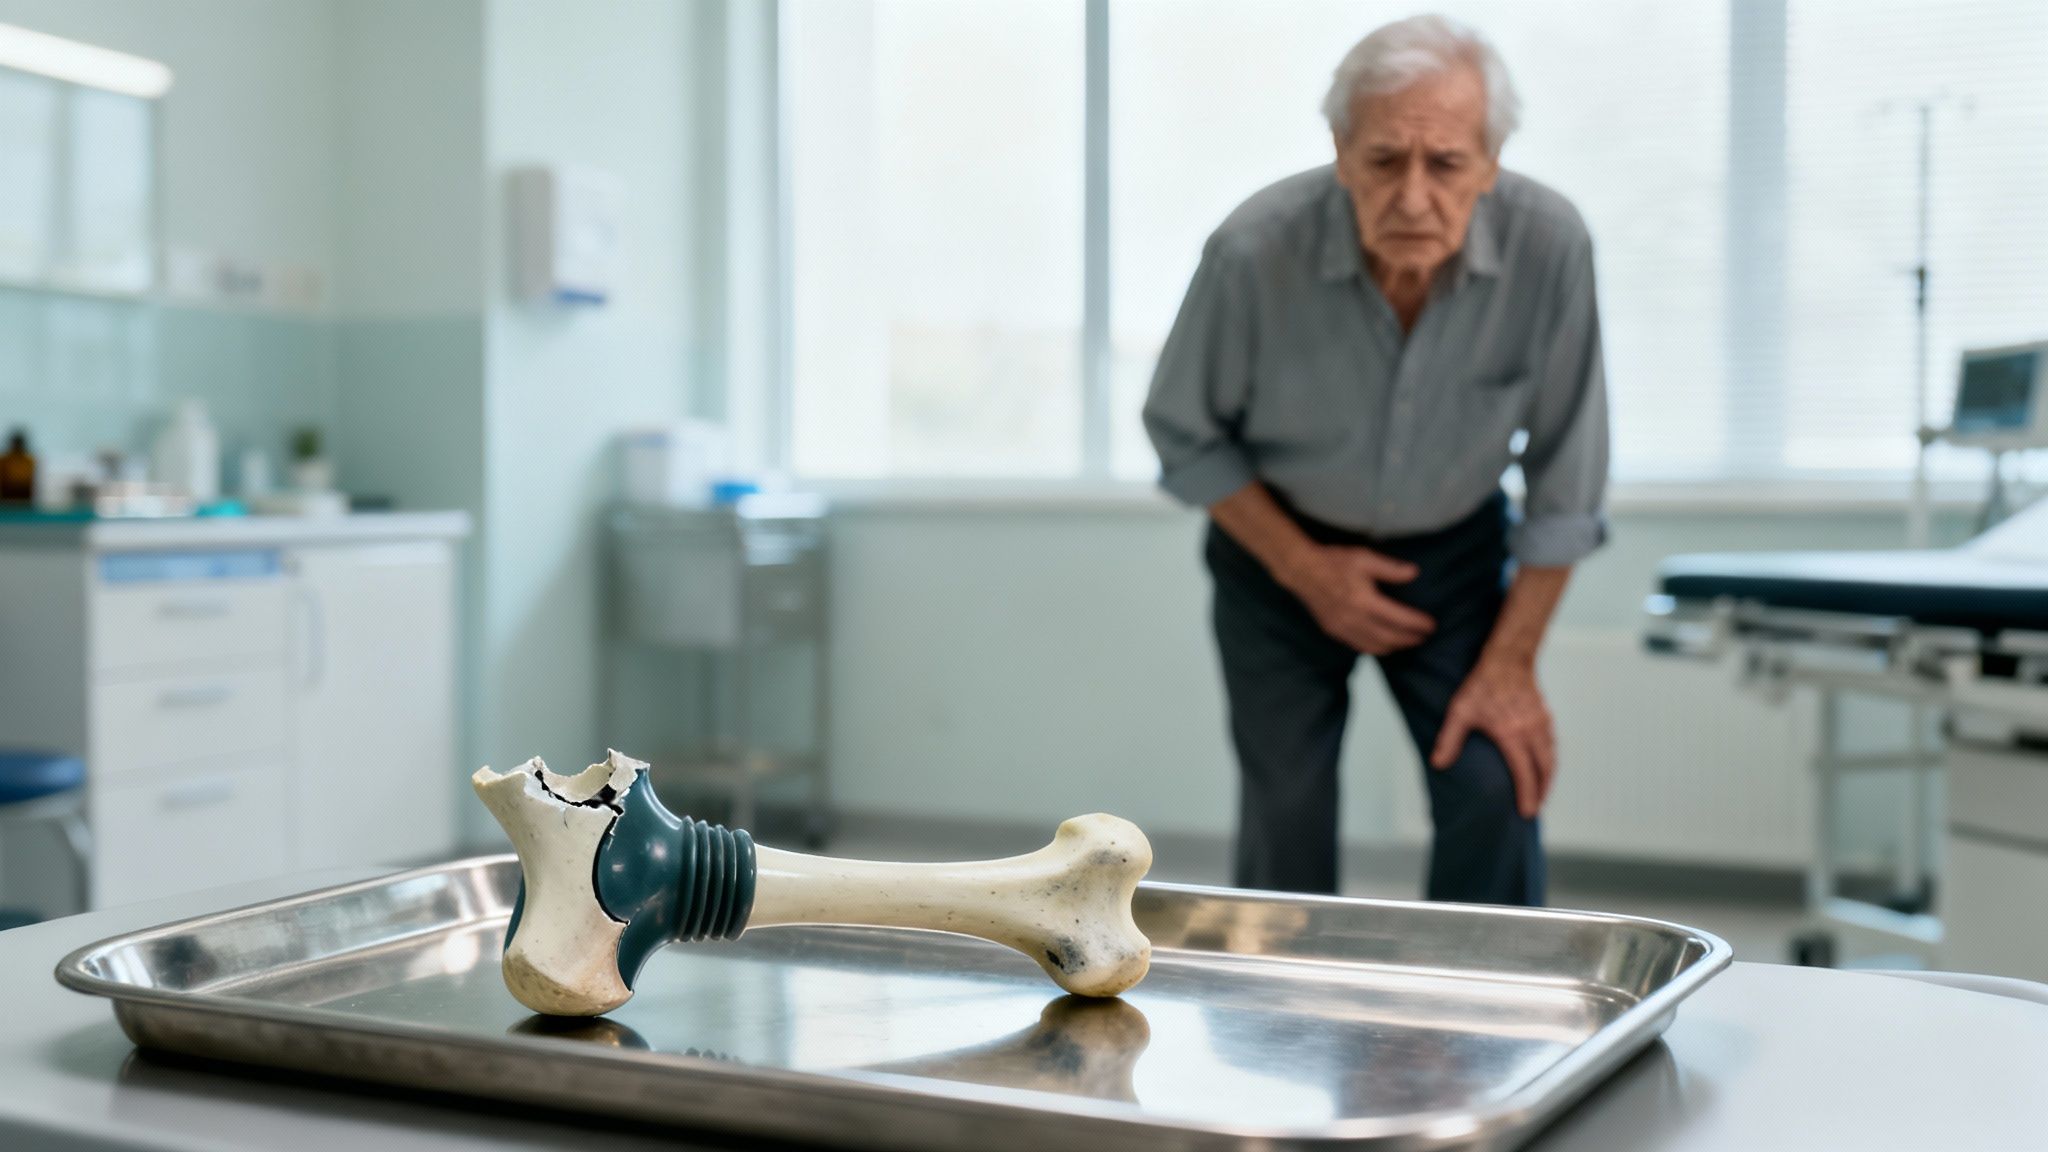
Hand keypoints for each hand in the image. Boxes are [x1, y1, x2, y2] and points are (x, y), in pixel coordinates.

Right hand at [1279, 545, 1435, 654]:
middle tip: (1424, 637)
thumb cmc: (1333, 561)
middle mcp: (1354, 620)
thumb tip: (1414, 573)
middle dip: (1410, 640)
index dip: (1418, 624)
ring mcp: (1342, 629)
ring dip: (1394, 647)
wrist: (1302, 571)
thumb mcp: (1364, 557)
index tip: (1431, 625)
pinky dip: (1375, 648)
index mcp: (1365, 601)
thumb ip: (1390, 568)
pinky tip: (1383, 643)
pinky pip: (1359, 647)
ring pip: (1374, 647)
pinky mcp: (1334, 632)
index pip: (1399, 619)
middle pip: (1390, 638)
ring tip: (1407, 642)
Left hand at [1430, 658, 1555, 818]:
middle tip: (1535, 808)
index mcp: (1512, 735)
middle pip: (1544, 770)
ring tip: (1541, 792)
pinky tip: (1543, 764)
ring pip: (1551, 758)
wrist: (1507, 659)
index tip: (1526, 813)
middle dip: (1541, 792)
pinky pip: (1552, 744)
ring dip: (1548, 778)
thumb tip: (1437, 764)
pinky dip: (1550, 760)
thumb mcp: (1460, 712)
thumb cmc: (1481, 686)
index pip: (1523, 774)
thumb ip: (1449, 740)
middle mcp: (1531, 733)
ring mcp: (1541, 724)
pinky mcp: (1545, 716)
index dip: (1526, 795)